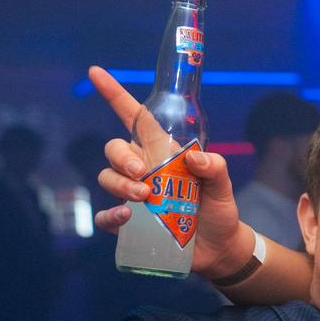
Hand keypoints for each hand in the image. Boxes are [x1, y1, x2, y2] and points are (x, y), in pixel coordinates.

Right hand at [87, 66, 252, 278]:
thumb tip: (196, 159)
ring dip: (120, 184)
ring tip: (144, 196)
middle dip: (121, 157)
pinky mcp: (130, 223)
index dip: (114, 94)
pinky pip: (106, 216)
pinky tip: (125, 216)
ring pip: (107, 178)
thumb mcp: (223, 186)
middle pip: (114, 149)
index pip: (134, 117)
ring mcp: (133, 195)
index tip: (96, 72)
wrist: (219, 248)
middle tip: (144, 175)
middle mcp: (143, 169)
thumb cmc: (218, 210)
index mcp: (162, 151)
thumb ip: (215, 168)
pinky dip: (111, 215)